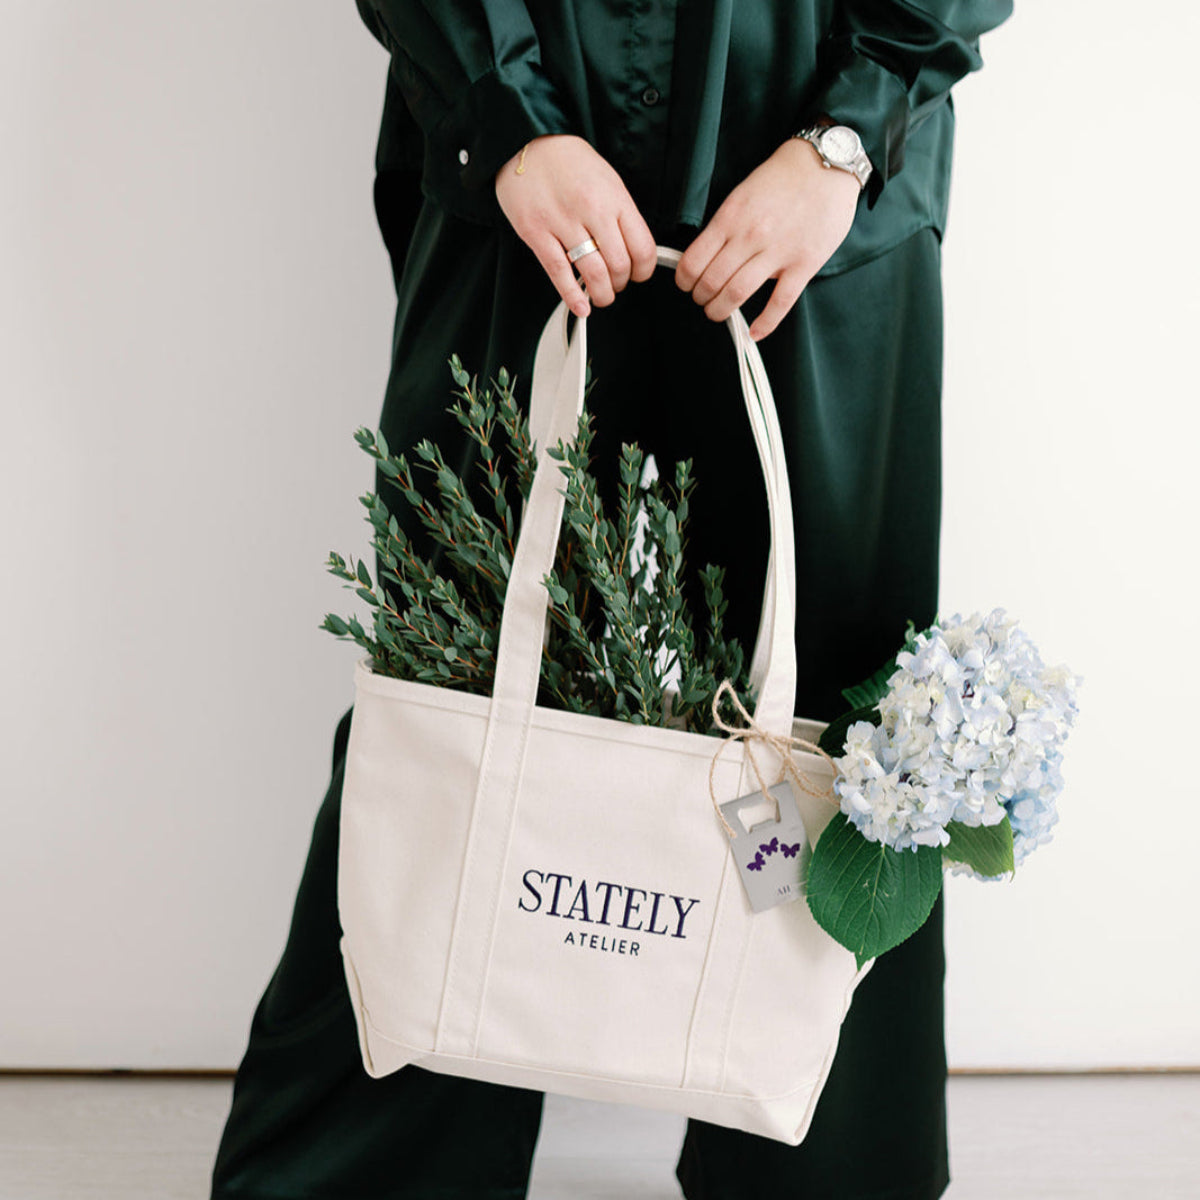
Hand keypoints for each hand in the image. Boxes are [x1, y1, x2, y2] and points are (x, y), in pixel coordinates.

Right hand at [495, 134, 657, 317]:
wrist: (525, 142)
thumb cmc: (567, 161)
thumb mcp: (606, 179)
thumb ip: (620, 213)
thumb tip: (632, 249)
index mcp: (614, 197)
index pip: (643, 247)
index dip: (644, 270)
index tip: (638, 274)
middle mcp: (592, 210)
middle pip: (619, 265)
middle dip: (621, 284)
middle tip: (616, 284)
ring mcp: (562, 222)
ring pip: (593, 273)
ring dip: (602, 293)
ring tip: (601, 295)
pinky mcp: (536, 233)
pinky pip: (559, 273)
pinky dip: (572, 296)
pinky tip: (581, 306)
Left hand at [675, 137, 861, 340]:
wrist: (827, 163)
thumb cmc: (783, 178)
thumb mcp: (742, 194)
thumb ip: (725, 225)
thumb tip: (706, 256)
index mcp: (730, 217)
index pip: (693, 261)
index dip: (684, 281)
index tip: (687, 285)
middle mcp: (750, 236)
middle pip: (711, 282)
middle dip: (701, 298)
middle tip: (702, 300)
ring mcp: (778, 251)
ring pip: (737, 294)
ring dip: (721, 310)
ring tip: (719, 312)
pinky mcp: (804, 263)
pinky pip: (780, 303)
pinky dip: (765, 323)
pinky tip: (754, 334)